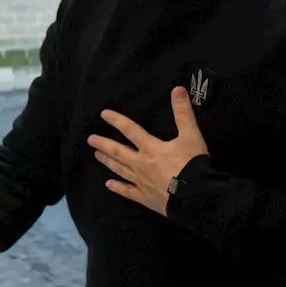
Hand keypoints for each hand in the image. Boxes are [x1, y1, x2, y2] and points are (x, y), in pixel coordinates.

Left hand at [87, 86, 208, 216]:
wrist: (195, 195)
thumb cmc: (192, 165)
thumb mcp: (191, 135)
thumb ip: (183, 113)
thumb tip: (177, 89)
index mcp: (151, 148)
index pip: (130, 130)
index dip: (117, 121)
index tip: (104, 114)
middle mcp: (141, 163)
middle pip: (118, 151)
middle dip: (104, 144)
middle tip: (90, 140)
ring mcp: (141, 181)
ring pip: (120, 169)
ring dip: (108, 161)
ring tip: (97, 156)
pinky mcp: (145, 197)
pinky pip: (127, 191)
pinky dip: (117, 187)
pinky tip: (108, 184)